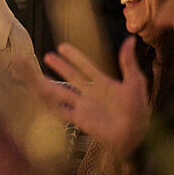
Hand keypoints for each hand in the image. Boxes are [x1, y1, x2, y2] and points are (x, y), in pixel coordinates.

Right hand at [16, 36, 150, 156]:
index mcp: (104, 84)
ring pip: (62, 93)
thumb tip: (130, 38)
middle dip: (59, 66)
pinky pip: (60, 110)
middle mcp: (91, 94)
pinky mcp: (79, 119)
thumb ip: (128, 62)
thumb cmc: (137, 110)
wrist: (133, 135)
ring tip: (36, 76)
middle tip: (47, 56)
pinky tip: (40, 97)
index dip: (74, 57)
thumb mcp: (135, 83)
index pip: (86, 67)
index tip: (62, 47)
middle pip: (71, 76)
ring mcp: (84, 106)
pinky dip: (49, 104)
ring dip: (49, 84)